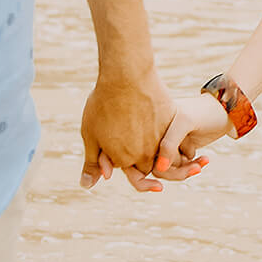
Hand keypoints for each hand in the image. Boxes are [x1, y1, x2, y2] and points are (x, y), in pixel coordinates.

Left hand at [79, 68, 174, 191]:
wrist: (127, 76)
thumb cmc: (104, 104)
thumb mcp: (90, 135)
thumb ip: (92, 163)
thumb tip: (87, 186)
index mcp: (125, 159)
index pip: (133, 175)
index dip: (129, 165)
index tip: (124, 151)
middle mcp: (146, 153)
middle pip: (149, 166)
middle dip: (143, 160)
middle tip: (135, 139)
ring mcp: (162, 137)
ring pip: (164, 154)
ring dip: (158, 150)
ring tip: (145, 130)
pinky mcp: (173, 121)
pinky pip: (175, 136)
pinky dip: (169, 135)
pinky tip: (156, 119)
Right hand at [155, 91, 236, 175]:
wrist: (225, 109)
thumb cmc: (203, 111)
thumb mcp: (184, 121)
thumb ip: (169, 143)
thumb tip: (159, 169)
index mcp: (150, 126)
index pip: (142, 157)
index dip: (154, 170)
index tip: (168, 178)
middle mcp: (156, 136)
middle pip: (157, 166)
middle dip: (176, 171)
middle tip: (196, 168)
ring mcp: (168, 143)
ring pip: (170, 168)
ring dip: (186, 169)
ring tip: (202, 162)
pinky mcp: (180, 148)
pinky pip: (180, 166)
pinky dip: (192, 165)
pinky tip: (205, 159)